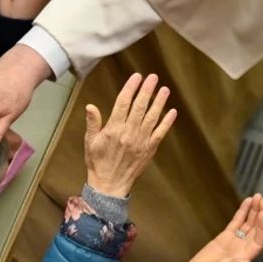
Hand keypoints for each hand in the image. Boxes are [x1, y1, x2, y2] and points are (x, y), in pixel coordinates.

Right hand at [84, 73, 176, 196]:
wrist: (109, 184)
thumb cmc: (98, 162)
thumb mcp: (90, 141)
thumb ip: (93, 123)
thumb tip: (90, 106)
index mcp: (113, 129)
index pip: (123, 103)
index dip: (130, 88)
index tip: (136, 77)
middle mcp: (128, 133)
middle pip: (139, 107)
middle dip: (147, 90)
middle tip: (153, 77)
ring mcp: (140, 141)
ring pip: (151, 117)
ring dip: (159, 103)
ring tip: (165, 90)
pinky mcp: (149, 149)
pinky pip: (160, 133)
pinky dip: (167, 122)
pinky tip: (172, 112)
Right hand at [177, 194, 262, 261]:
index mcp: (244, 259)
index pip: (258, 240)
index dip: (262, 227)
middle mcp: (242, 249)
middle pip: (256, 229)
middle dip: (261, 214)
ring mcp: (234, 242)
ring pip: (248, 224)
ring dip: (254, 211)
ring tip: (259, 197)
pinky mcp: (224, 237)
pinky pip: (236, 223)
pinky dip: (242, 212)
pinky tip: (247, 202)